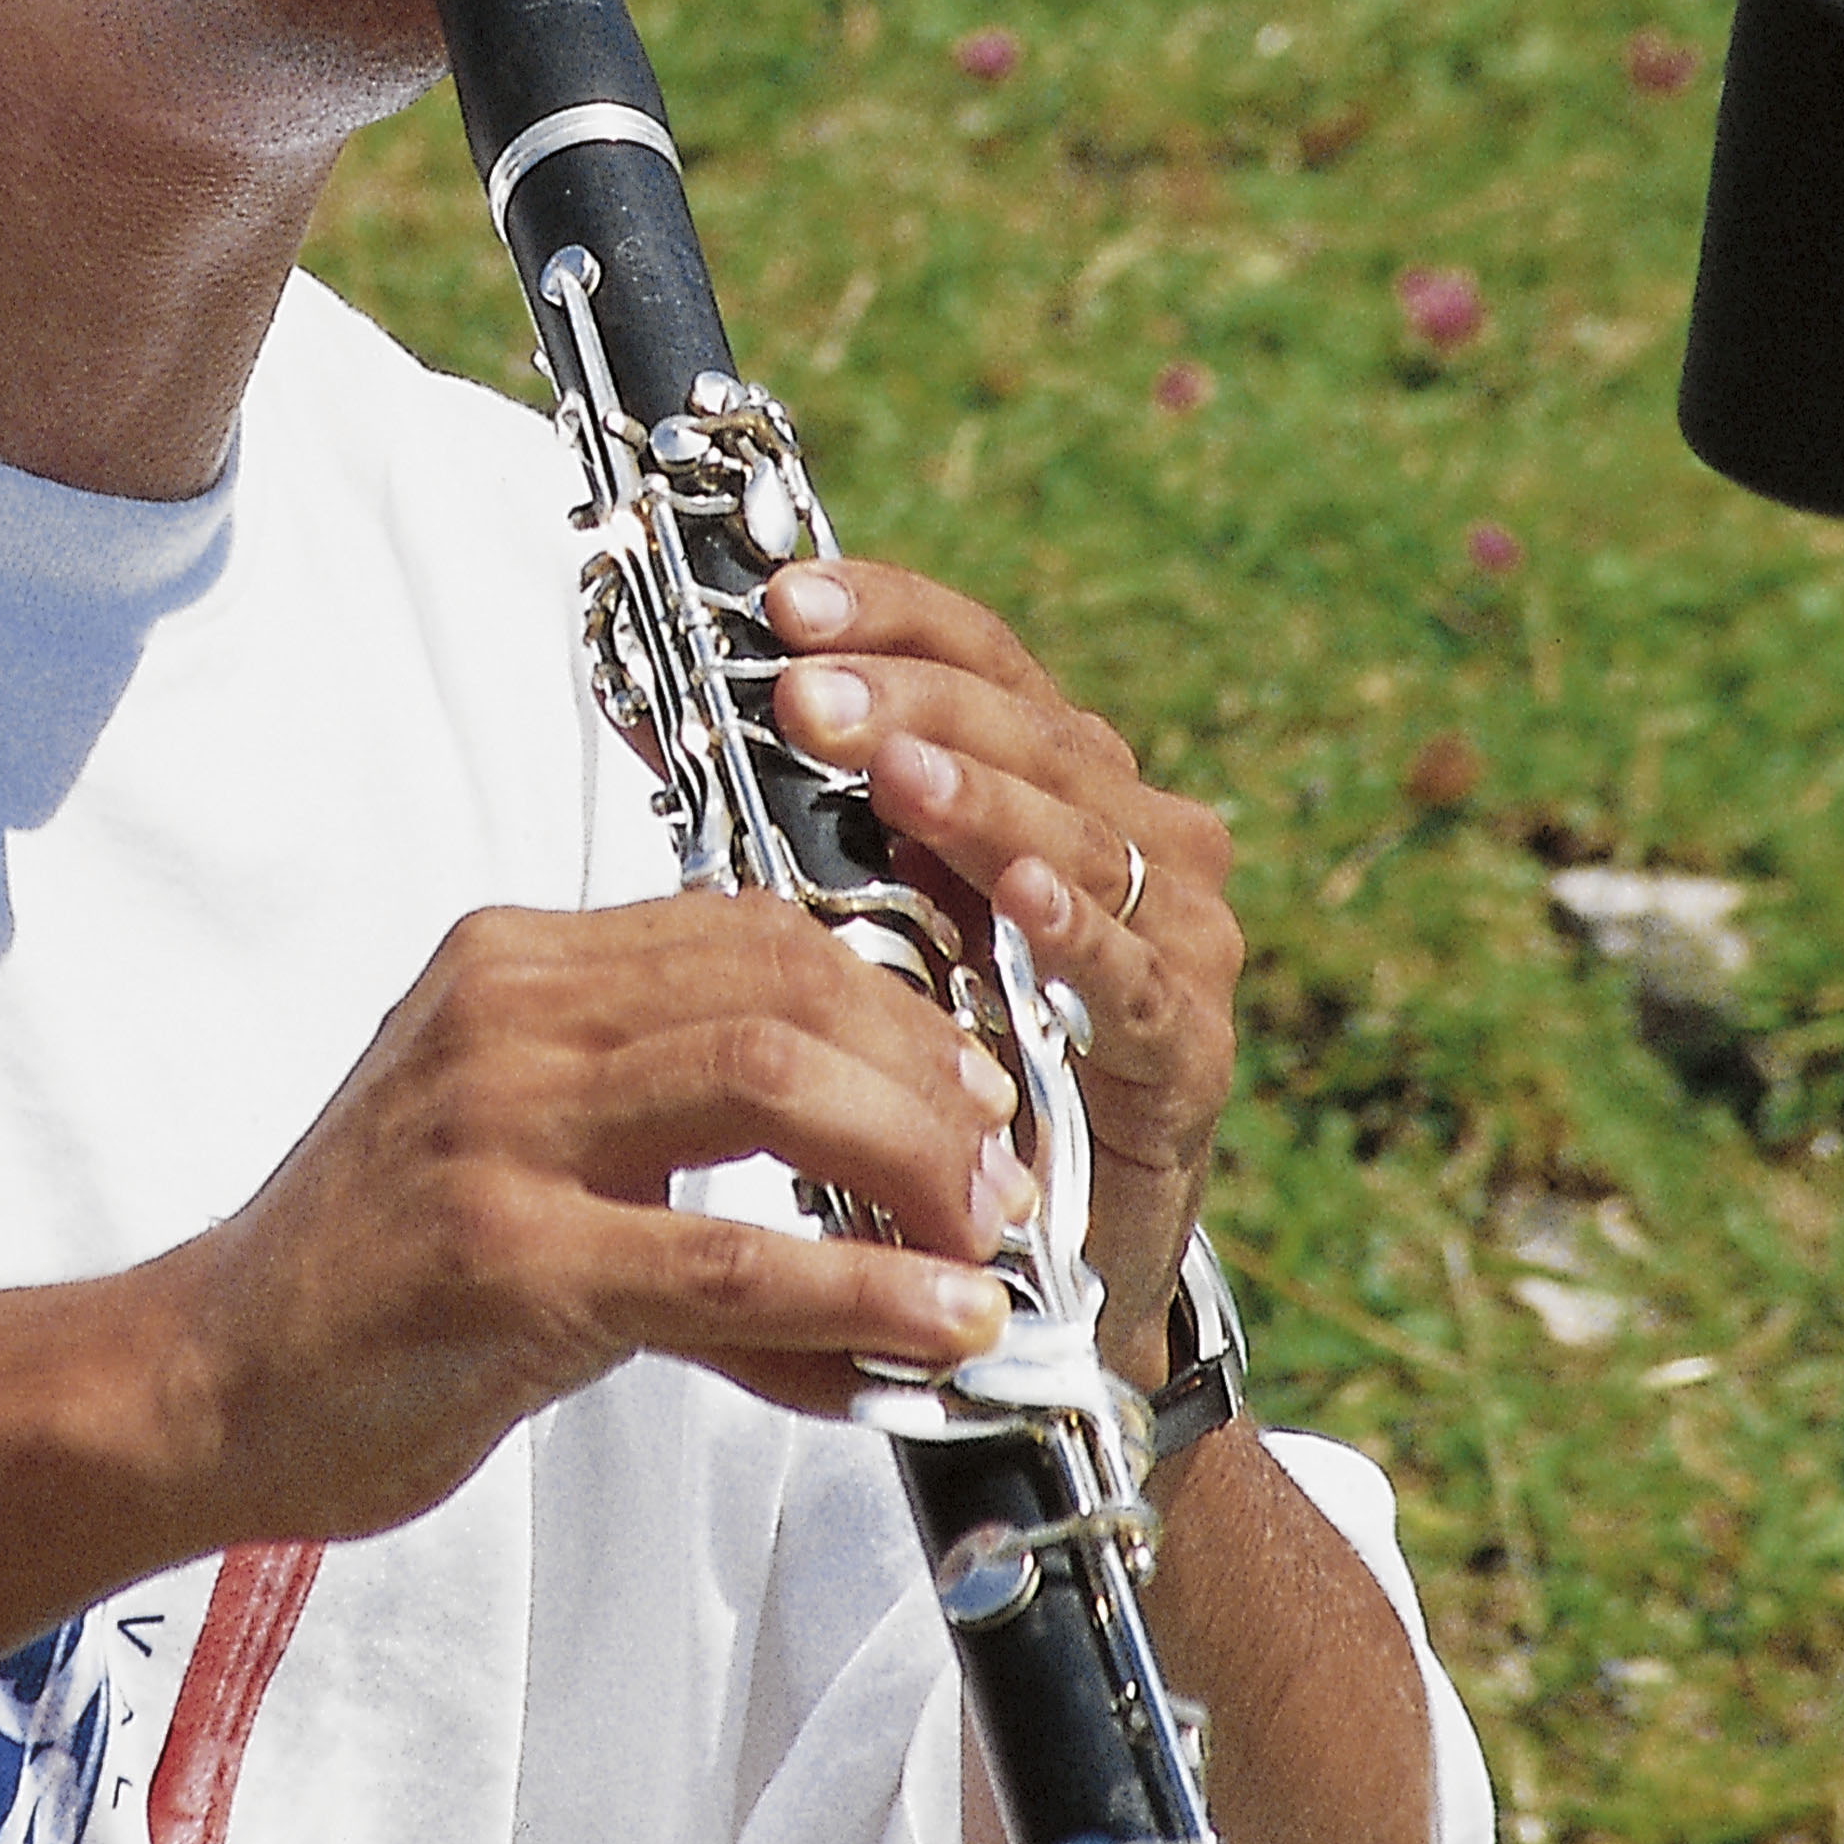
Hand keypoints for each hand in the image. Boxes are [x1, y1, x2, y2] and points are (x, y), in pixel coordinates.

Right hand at [167, 896, 1021, 1543]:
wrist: (202, 1384)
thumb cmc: (376, 1288)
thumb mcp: (531, 1173)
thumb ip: (684, 1171)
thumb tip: (883, 1237)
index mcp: (512, 967)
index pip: (753, 931)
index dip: (897, 1004)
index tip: (977, 1089)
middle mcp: (503, 1012)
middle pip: (784, 982)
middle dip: (930, 1076)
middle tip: (1005, 1176)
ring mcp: (493, 1124)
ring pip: (771, 1079)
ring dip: (914, 1161)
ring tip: (986, 1243)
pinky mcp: (498, 1256)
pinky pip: (723, 1259)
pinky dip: (858, 1289)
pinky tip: (932, 1327)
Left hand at [759, 558, 1235, 1360]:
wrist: (1040, 1241)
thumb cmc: (946, 1050)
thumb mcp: (863, 909)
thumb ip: (789, 807)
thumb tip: (650, 702)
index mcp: (1054, 771)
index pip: (978, 656)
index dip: (888, 617)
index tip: (787, 602)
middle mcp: (1132, 829)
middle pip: (1028, 729)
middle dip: (911, 706)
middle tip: (806, 697)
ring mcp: (1177, 931)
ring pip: (1084, 837)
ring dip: (988, 802)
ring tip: (899, 775)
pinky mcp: (1192, 1045)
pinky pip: (1133, 978)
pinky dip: (1077, 935)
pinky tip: (1016, 899)